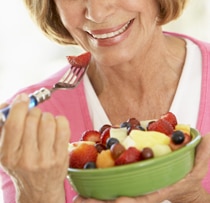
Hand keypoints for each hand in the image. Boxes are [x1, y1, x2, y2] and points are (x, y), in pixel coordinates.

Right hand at [0, 94, 69, 202]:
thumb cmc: (21, 165)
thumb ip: (3, 126)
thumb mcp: (5, 150)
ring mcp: (45, 158)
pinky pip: (63, 125)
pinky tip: (54, 127)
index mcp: (8, 155)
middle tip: (34, 117)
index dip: (19, 106)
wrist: (38, 189)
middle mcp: (26, 158)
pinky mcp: (61, 156)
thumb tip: (9, 103)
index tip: (23, 98)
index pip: (14, 124)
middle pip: (32, 119)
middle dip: (33, 112)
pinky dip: (59, 120)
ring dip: (46, 117)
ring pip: (48, 120)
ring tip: (43, 125)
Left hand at [73, 133, 209, 202]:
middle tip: (83, 201)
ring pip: (116, 197)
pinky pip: (114, 187)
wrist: (184, 183)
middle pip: (126, 201)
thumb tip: (206, 137)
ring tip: (78, 198)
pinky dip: (100, 190)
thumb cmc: (191, 172)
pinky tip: (84, 188)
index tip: (120, 200)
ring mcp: (139, 191)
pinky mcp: (131, 185)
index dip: (135, 200)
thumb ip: (204, 151)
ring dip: (98, 199)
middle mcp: (148, 193)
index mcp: (163, 189)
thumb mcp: (201, 161)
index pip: (148, 197)